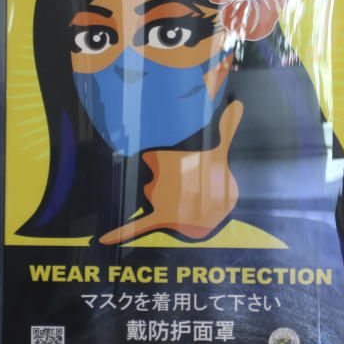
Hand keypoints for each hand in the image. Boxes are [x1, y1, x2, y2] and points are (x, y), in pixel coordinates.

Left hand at [98, 101, 244, 244]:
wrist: (226, 206)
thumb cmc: (217, 177)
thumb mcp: (219, 149)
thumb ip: (225, 127)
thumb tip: (239, 104)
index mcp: (167, 161)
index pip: (151, 158)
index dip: (161, 159)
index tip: (178, 162)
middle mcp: (161, 180)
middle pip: (151, 180)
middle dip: (167, 182)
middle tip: (187, 183)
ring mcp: (160, 200)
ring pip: (152, 197)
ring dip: (166, 198)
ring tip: (187, 198)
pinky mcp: (160, 218)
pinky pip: (137, 226)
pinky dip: (119, 234)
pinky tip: (103, 239)